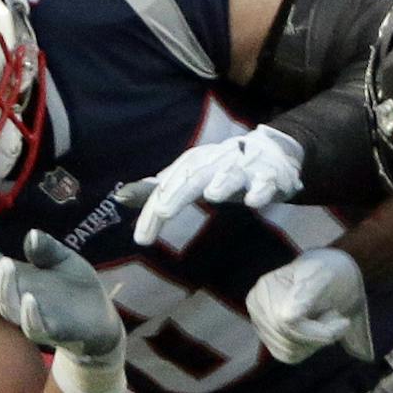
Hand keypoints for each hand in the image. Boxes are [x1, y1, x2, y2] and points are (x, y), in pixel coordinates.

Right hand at [0, 210, 125, 392]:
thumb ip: (47, 248)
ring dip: (2, 285)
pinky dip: (29, 314)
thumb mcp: (64, 259)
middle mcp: (14, 298)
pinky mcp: (52, 332)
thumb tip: (32, 234)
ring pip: (3, 306)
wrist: (103, 322)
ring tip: (7, 262)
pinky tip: (30, 298)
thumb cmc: (77, 288)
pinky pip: (33, 328)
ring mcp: (30, 317)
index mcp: (13, 278)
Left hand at [117, 127, 305, 246]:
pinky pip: (265, 183)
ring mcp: (244, 168)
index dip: (152, 210)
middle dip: (178, 194)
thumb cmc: (224, 170)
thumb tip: (121, 197)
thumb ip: (161, 189)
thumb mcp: (191, 177)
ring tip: (212, 194)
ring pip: (231, 174)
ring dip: (222, 182)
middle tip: (161, 213)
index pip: (168, 185)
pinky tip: (253, 201)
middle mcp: (216, 162)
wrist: (271, 153)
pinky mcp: (270, 176)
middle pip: (194, 178)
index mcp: (194, 163)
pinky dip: (261, 190)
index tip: (141, 239)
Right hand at [249, 248, 374, 363]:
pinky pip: (291, 356)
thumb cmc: (328, 273)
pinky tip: (315, 329)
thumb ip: (308, 292)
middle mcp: (257, 306)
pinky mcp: (270, 341)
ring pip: (291, 351)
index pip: (289, 321)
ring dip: (317, 340)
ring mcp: (260, 325)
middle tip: (337, 316)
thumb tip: (289, 316)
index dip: (319, 328)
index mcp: (267, 286)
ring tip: (324, 318)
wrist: (326, 279)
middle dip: (320, 333)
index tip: (344, 321)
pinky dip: (309, 347)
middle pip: (290, 338)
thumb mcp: (324, 275)